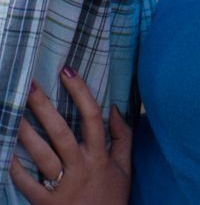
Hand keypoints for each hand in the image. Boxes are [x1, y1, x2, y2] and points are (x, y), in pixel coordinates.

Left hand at [9, 68, 130, 204]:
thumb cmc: (112, 198)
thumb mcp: (125, 168)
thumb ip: (122, 137)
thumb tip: (114, 108)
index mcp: (100, 155)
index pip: (91, 116)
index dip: (79, 91)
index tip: (66, 70)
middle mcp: (81, 167)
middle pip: (61, 132)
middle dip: (43, 106)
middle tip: (29, 85)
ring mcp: (63, 186)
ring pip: (41, 154)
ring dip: (24, 132)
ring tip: (11, 111)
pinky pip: (28, 184)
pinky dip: (15, 168)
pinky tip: (5, 150)